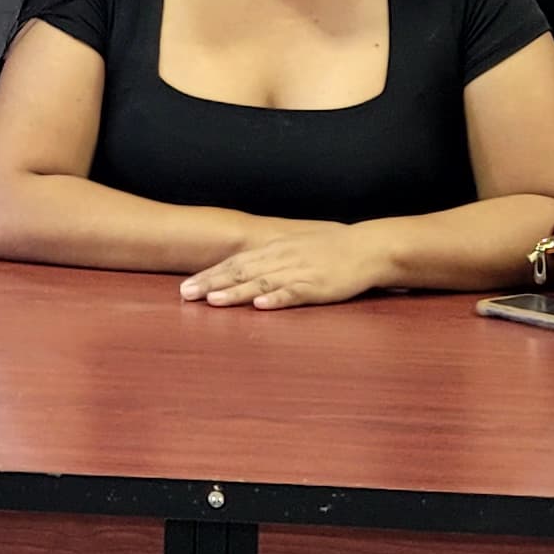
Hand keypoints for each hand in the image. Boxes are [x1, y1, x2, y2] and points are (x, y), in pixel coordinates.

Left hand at [179, 223, 387, 310]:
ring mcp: (299, 272)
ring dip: (236, 292)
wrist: (368, 247)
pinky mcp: (318, 286)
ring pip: (261, 282)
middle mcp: (282, 258)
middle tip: (185, 295)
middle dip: (211, 283)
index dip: (208, 274)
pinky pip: (294, 293)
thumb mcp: (295, 248)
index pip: (234, 262)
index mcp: (275, 250)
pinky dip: (277, 299)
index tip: (185, 286)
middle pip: (240, 271)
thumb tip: (243, 271)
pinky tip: (260, 306)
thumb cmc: (331, 250)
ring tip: (213, 301)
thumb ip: (270, 260)